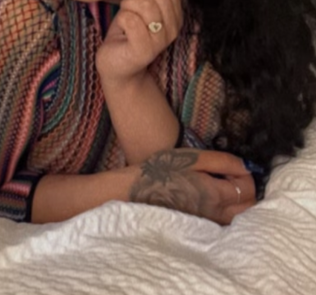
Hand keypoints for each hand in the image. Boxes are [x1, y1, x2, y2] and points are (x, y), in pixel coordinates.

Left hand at [96, 0, 182, 82]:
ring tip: (125, 17)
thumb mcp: (142, 6)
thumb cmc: (128, 33)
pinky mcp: (144, 50)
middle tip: (128, 7)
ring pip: (143, 4)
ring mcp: (160, 41)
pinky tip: (122, 31)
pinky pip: (131, 19)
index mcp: (176, 15)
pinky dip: (121, 20)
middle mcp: (173, 28)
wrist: (117, 65)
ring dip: (127, 6)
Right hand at [129, 148, 255, 224]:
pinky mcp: (199, 228)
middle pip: (249, 208)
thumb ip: (223, 161)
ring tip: (223, 185)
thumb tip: (246, 166)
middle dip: (247, 190)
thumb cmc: (162, 170)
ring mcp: (207, 225)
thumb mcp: (193, 157)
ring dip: (239, 202)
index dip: (246, 174)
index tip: (233, 166)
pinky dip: (229, 212)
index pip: (249, 189)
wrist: (136, 192)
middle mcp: (215, 215)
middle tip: (230, 176)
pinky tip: (214, 198)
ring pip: (239, 219)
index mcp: (215, 195)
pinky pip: (225, 223)